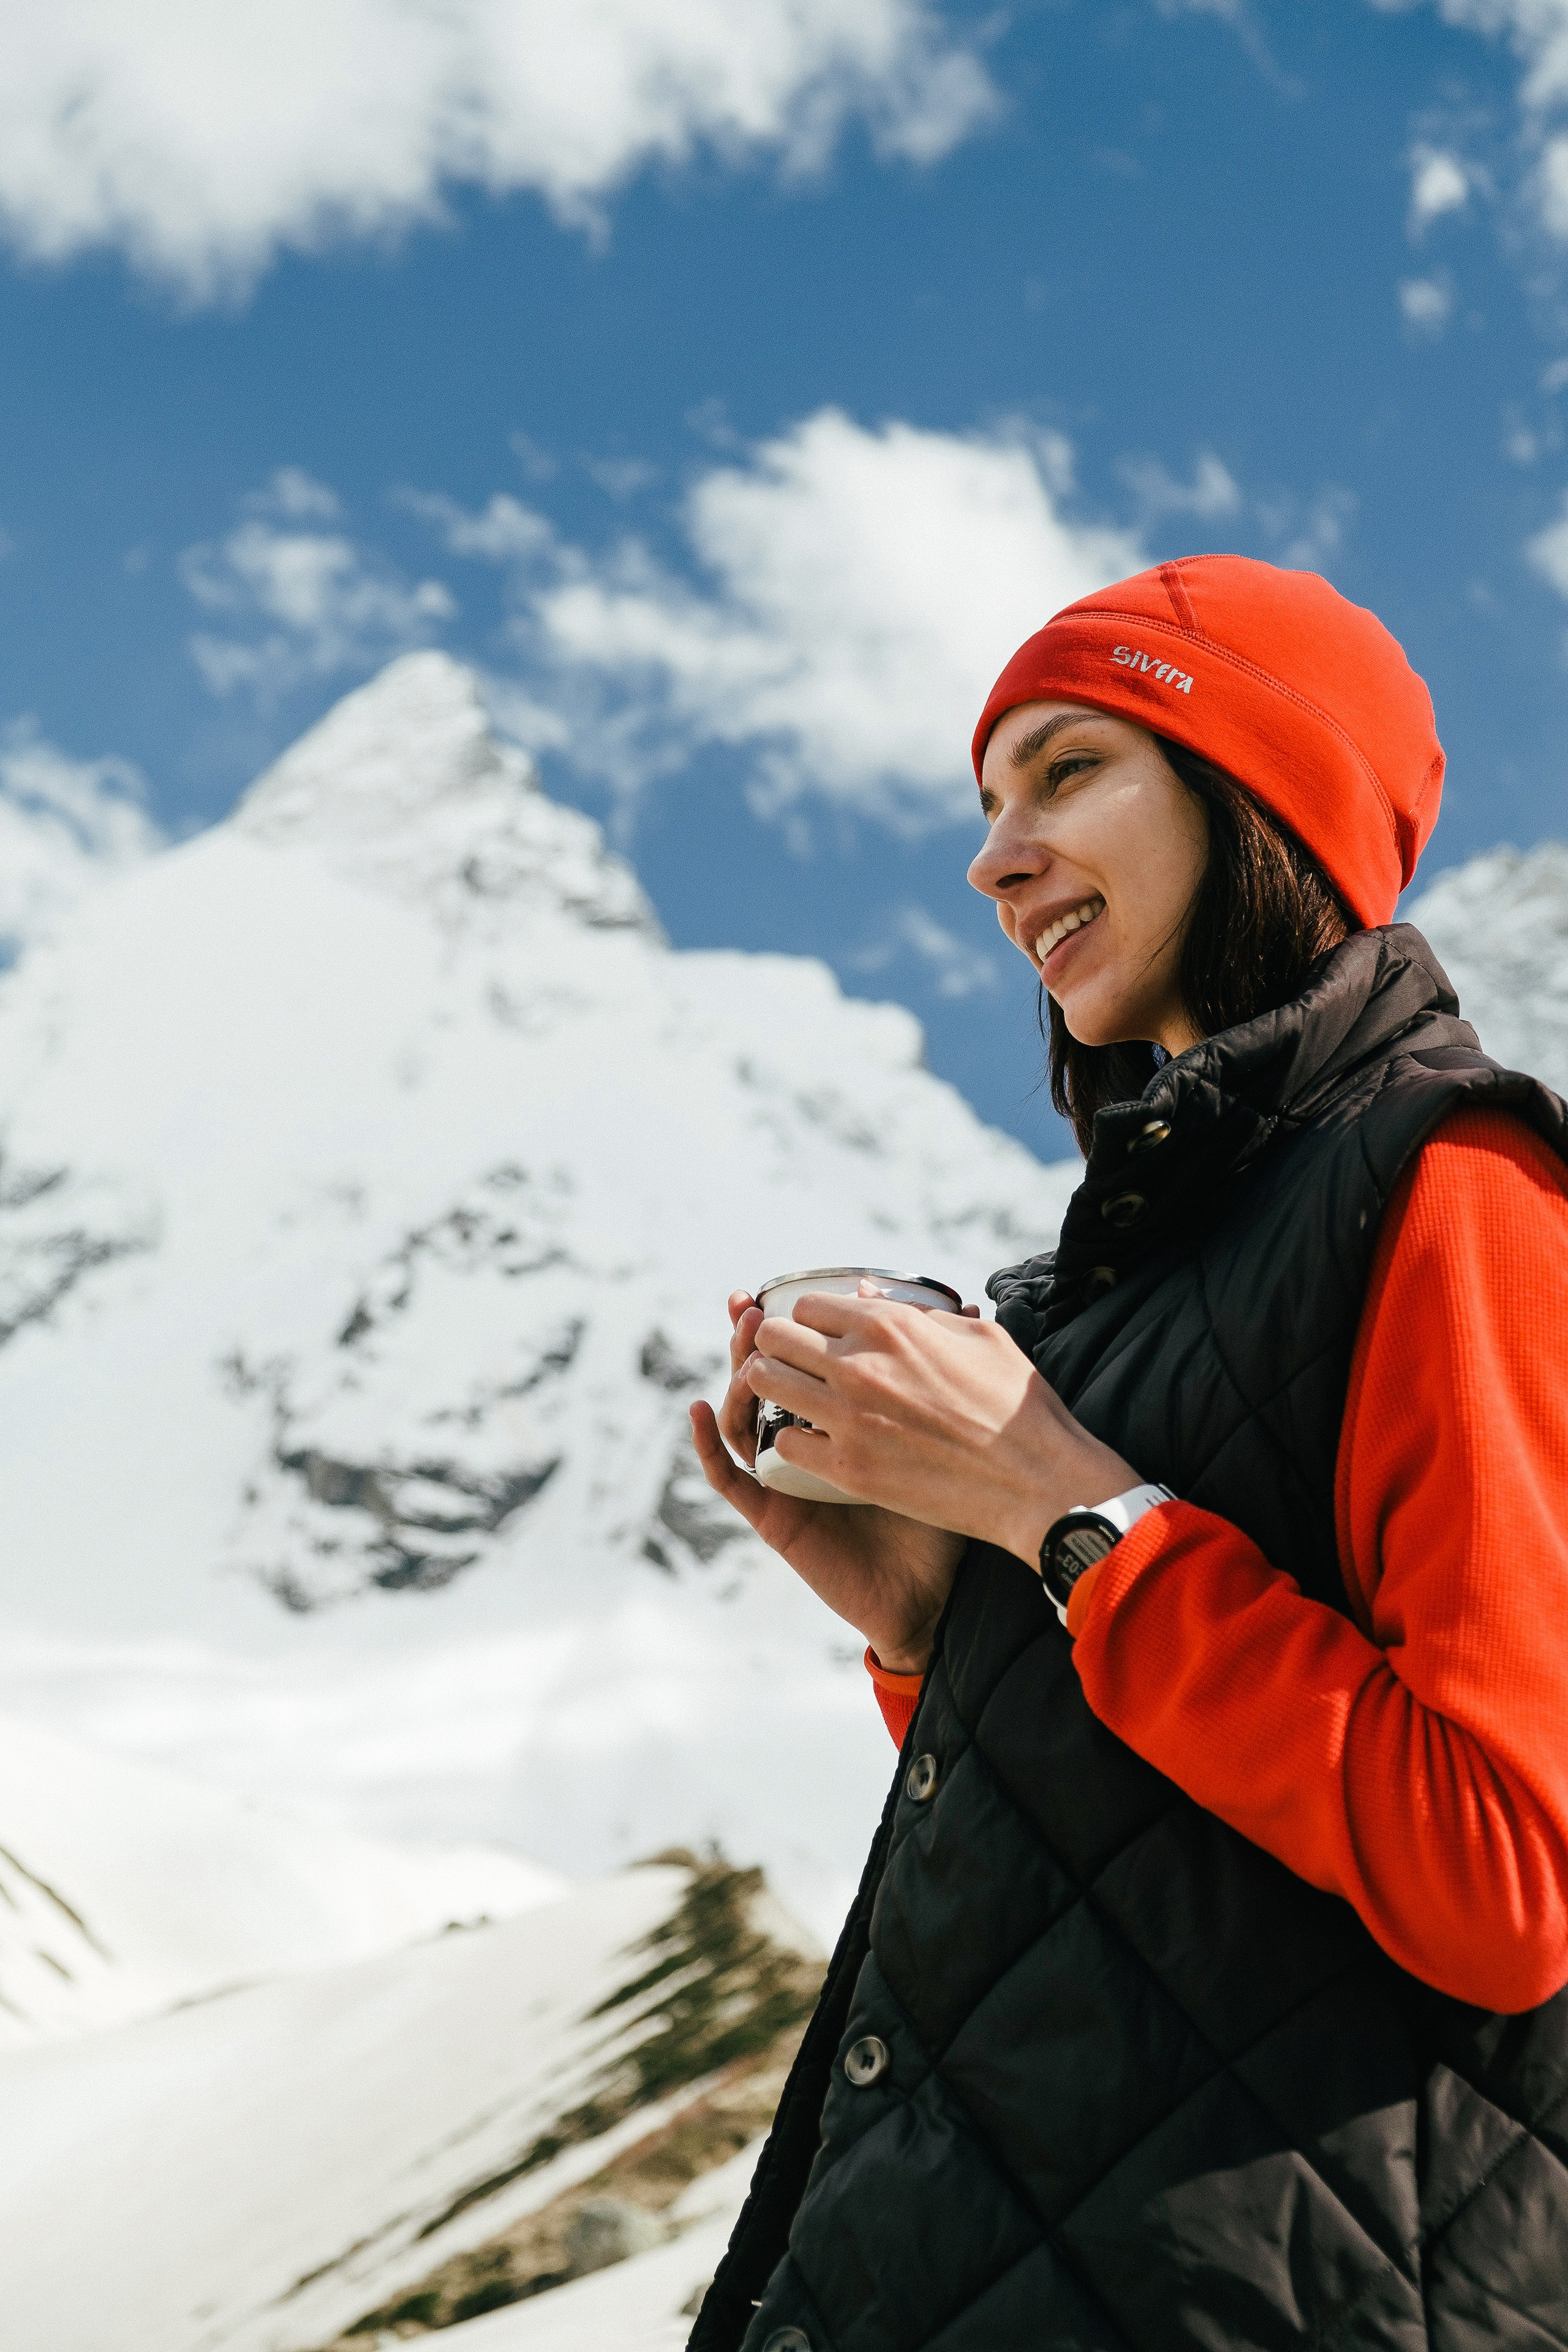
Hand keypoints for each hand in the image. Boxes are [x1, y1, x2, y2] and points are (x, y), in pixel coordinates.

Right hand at [689, 1289, 967, 1673]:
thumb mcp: (949, 1431)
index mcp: (845, 1419)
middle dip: (754, 1336)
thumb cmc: (950, 1510)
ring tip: (738, 1340)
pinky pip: (728, 1477)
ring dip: (733, 1374)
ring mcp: (784, 1476)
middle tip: (749, 1304)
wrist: (935, 1591)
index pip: (808, 1360)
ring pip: (740, 1415)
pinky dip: (708, 1443)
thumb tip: (971, 1304)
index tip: (793, 1288)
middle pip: (767, 1376)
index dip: (793, 1322)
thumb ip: (948, 1373)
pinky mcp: (772, 1513)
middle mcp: (808, 1442)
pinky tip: (702, 1408)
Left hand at [742, 1286, 1136, 1565]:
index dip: (811, 1321)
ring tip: (796, 1399)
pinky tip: (814, 1442)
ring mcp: (848, 1419)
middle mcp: (859, 1365)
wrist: (1039, 1482)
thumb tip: (872, 1297)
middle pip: (774, 1339)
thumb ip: (917, 1313)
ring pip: (765, 1385)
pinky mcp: (849, 1469)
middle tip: (797, 1365)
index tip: (819, 1337)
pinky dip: (794, 1440)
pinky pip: (784, 1444)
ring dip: (775, 1389)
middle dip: (779, 1346)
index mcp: (889, 1326)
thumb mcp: (978, 1335)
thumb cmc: (1018, 1404)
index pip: (807, 1306)